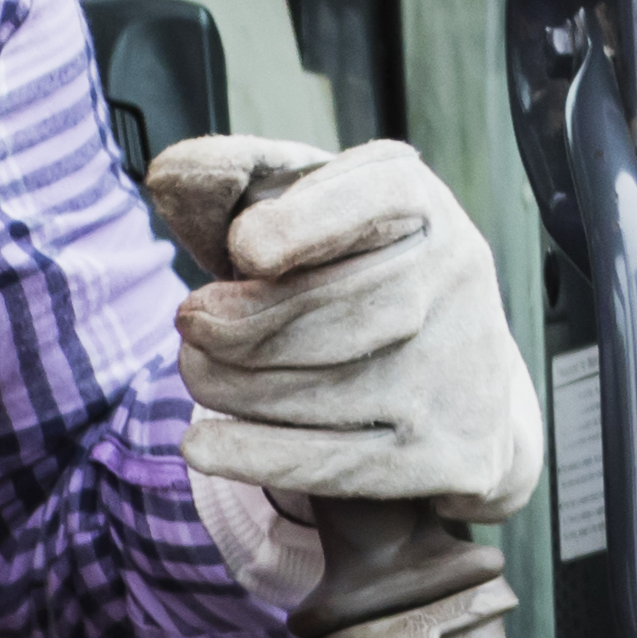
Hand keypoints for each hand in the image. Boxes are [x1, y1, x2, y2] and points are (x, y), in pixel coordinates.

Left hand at [145, 133, 541, 524]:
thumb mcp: (312, 213)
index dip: (305, 223)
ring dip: (230, 383)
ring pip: (320, 387)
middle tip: (190, 322)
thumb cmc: (355, 279)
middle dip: (238, 320)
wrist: (467, 395)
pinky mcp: (440, 455)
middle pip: (335, 304)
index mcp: (425, 209)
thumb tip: (168, 177)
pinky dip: (252, 454)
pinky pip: (332, 461)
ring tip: (196, 369)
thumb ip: (240, 179)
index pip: (379, 197)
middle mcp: (456, 284)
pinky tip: (200, 446)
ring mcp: (454, 375)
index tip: (243, 247)